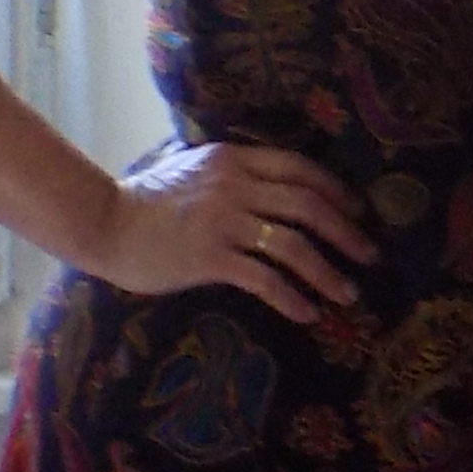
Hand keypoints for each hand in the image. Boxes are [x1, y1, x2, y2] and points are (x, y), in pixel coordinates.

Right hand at [88, 140, 374, 322]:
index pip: (300, 168)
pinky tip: (307, 313)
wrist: (103, 223)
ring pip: (294, 244)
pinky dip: (293, 297)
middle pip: (308, 205)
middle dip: (346, 232)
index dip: (336, 192)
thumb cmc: (147, 201)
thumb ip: (233, 174)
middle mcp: (233, 185)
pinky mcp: (209, 257)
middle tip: (369, 256)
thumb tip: (275, 190)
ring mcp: (222, 221)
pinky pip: (265, 279)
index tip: (357, 213)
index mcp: (233, 158)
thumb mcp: (194, 170)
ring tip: (347, 294)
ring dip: (328, 272)